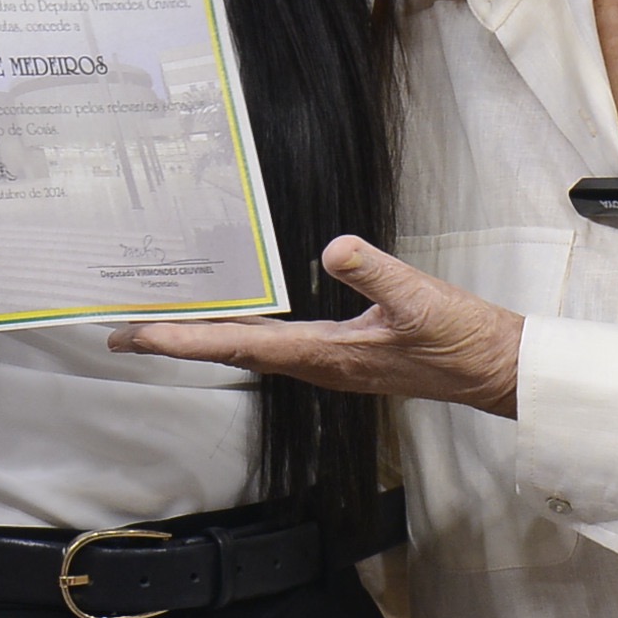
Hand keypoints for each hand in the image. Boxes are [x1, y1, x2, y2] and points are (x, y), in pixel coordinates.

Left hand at [112, 237, 521, 416]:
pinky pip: (278, 346)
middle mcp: (318, 366)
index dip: (183, 342)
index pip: (238, 346)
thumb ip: (376, 271)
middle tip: (123, 335)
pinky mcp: (345, 355)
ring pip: (251, 351)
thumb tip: (335, 248)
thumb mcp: (418, 297)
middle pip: (231, 353)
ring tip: (163, 327)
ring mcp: (330, 364)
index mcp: (325, 355)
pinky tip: (238, 319)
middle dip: (176, 343)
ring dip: (205, 340)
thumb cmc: (460, 338)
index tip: (136, 337)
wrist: (494, 369)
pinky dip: (243, 334)